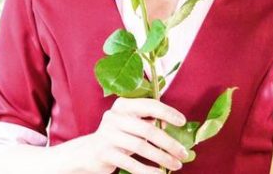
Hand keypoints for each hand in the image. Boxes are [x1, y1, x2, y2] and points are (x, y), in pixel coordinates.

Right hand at [65, 97, 190, 172]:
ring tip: (176, 165)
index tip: (182, 121)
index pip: (149, 105)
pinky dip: (148, 170)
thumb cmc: (117, 137)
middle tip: (183, 153)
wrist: (88, 153)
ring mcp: (108, 135)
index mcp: (122, 106)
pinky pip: (131, 163)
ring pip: (141, 147)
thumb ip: (147, 122)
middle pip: (147, 129)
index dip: (167, 112)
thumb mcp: (130, 125)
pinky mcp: (104, 153)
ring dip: (162, 157)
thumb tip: (169, 125)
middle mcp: (113, 117)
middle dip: (169, 143)